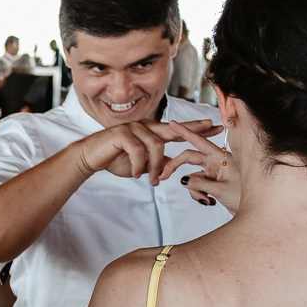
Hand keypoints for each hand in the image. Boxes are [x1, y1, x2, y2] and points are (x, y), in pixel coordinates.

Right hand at [74, 119, 222, 181]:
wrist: (90, 157)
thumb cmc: (114, 158)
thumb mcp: (141, 164)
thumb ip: (156, 162)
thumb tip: (171, 165)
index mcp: (150, 131)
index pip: (177, 129)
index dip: (196, 128)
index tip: (216, 127)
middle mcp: (144, 126)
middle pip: (172, 128)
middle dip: (192, 129)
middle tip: (210, 128)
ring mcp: (133, 128)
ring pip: (155, 146)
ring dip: (156, 166)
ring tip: (153, 180)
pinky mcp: (122, 134)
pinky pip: (138, 150)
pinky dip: (139, 164)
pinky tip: (137, 174)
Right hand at [159, 120, 240, 211]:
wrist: (255, 210)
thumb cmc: (245, 196)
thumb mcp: (220, 189)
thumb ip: (199, 184)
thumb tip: (183, 180)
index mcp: (221, 157)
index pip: (199, 142)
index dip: (185, 132)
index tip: (173, 123)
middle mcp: (216, 161)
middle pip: (189, 158)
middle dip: (176, 167)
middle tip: (163, 176)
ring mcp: (214, 172)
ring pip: (193, 177)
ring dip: (194, 190)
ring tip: (206, 200)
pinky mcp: (212, 182)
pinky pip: (197, 186)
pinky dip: (198, 194)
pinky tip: (208, 201)